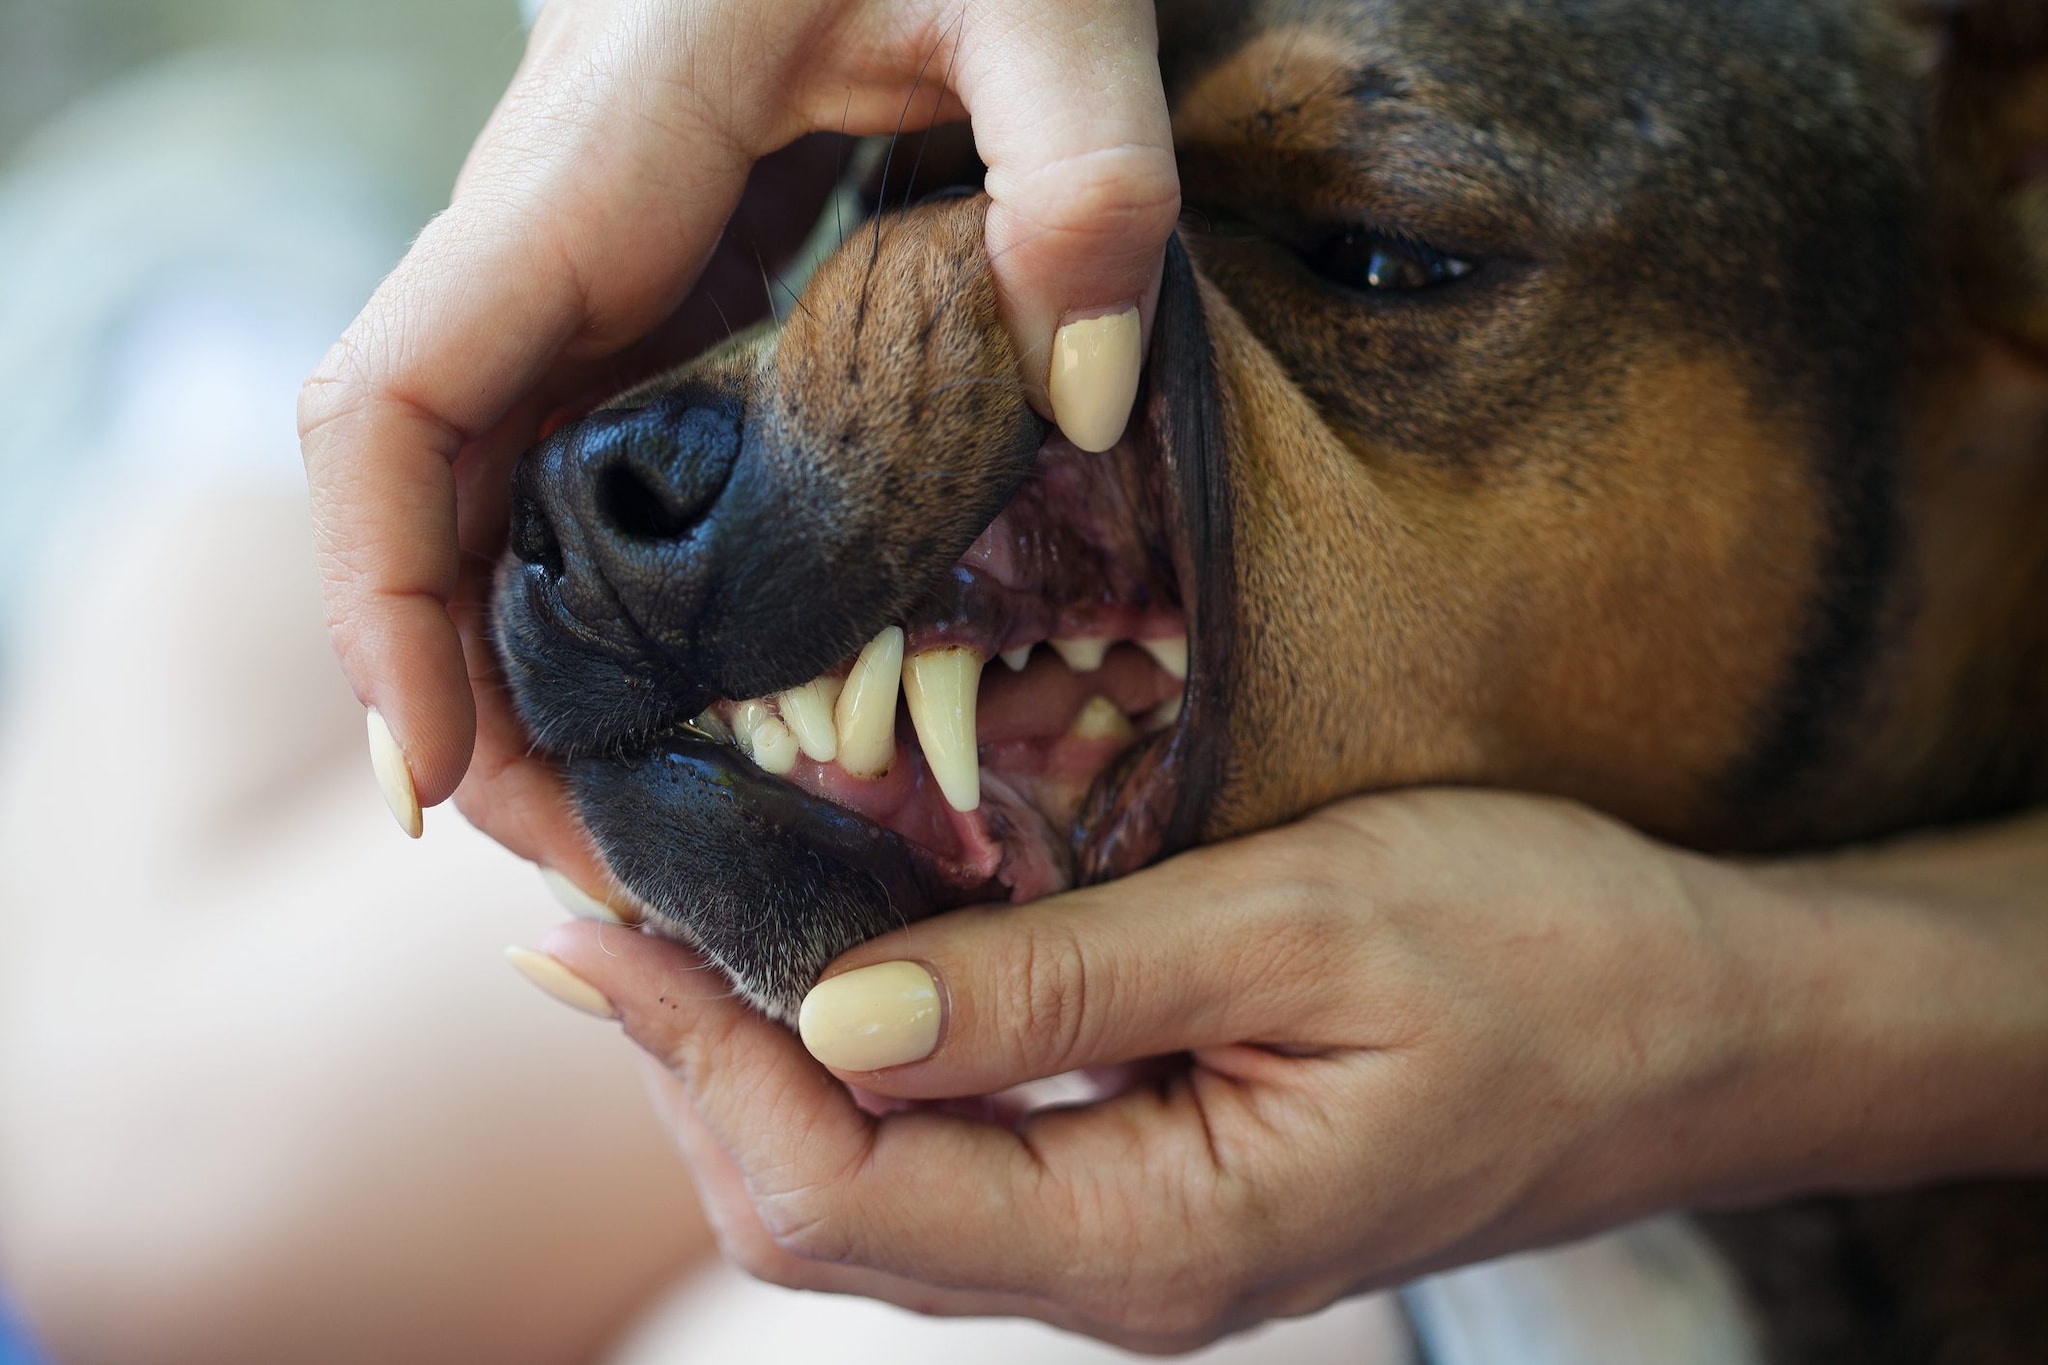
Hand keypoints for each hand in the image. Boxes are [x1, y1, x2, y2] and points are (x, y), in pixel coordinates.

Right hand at [298, 0, 1178, 876]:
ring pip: (483, 491)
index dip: (376, 600)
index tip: (436, 779)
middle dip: (462, 693)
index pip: (395, 398)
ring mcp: (591, 258)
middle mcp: (553, 225)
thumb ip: (1085, 172)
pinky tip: (675, 698)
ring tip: (632, 827)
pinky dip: (587, 595)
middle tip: (593, 869)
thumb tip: (1076, 399)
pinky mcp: (650, 278)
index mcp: (600, 161)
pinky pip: (567, 456)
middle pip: (422, 493)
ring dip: (518, 666)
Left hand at [518, 789, 1830, 1350]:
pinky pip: (948, 1157)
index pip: (834, 1184)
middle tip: (584, 899)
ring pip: (867, 1192)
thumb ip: (1067, 983)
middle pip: (817, 1210)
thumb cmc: (1544, 955)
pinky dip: (847, 1064)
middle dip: (677, 1063)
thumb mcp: (1305, 926)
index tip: (591, 914)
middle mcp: (1118, 1274)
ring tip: (654, 925)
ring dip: (743, 1064)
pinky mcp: (1153, 1183)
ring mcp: (1132, 1240)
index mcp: (1152, 1238)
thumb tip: (829, 1013)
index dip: (687, 1054)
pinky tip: (814, 969)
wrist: (1709, 1030)